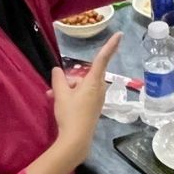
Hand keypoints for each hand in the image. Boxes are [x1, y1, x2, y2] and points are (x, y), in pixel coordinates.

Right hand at [50, 33, 119, 161]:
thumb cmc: (70, 114)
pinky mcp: (94, 106)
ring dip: (67, 89)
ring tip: (53, 98)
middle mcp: (99, 88)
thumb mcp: (60, 94)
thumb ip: (58, 79)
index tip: (120, 34)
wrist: (76, 139)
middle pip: (83, 75)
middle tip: (55, 90)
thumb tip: (57, 70)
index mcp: (93, 82)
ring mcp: (97, 98)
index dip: (110, 45)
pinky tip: (60, 103)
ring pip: (81, 86)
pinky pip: (82, 94)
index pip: (102, 59)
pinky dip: (71, 96)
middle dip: (69, 80)